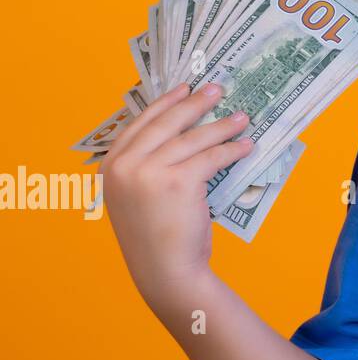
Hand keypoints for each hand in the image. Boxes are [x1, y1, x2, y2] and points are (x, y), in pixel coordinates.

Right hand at [100, 81, 255, 300]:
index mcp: (110, 166)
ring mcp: (149, 172)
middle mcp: (124, 166)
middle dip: (196, 104)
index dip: (166, 103)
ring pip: (194, 138)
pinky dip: (232, 150)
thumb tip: (180, 130)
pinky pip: (212, 157)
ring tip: (242, 118)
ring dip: (222, 126)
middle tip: (218, 90)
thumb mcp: (135, 195)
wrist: (164, 270)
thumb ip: (145, 164)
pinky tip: (246, 146)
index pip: (141, 123)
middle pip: (168, 123)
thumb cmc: (154, 234)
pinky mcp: (179, 181)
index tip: (185, 88)